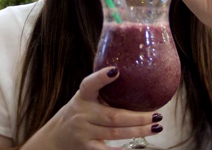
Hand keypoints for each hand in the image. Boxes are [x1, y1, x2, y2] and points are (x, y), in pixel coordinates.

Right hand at [23, 67, 162, 149]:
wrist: (55, 138)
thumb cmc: (78, 114)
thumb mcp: (84, 100)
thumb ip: (101, 92)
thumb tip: (134, 77)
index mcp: (82, 97)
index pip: (89, 84)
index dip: (101, 77)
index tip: (116, 70)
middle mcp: (82, 114)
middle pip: (113, 116)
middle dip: (138, 117)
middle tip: (157, 115)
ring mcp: (83, 132)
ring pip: (115, 133)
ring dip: (138, 131)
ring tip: (156, 127)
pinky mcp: (86, 148)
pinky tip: (138, 147)